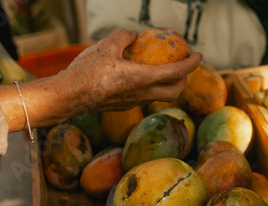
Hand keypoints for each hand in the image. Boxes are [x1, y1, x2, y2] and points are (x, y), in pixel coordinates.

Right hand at [59, 29, 202, 113]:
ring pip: (160, 96)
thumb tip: (134, 36)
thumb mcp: (106, 45)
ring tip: (164, 71)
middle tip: (183, 65)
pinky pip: (145, 97)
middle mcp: (142, 95)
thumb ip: (124, 37)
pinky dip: (151, 87)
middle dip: (184, 80)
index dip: (191, 64)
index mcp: (143, 79)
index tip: (199, 55)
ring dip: (168, 85)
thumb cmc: (87, 70)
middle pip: (174, 92)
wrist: (68, 96)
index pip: (176, 73)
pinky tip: (140, 77)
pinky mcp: (123, 107)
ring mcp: (133, 103)